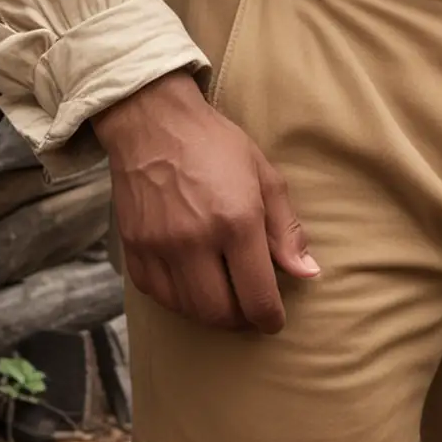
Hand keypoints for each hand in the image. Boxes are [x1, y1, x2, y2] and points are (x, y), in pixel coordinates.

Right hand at [94, 69, 318, 332]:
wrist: (152, 121)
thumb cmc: (215, 143)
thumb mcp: (263, 174)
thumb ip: (286, 229)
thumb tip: (307, 273)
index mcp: (236, 220)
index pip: (257, 297)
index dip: (270, 318)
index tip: (274, 319)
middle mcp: (195, 240)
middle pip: (221, 313)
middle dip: (241, 320)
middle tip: (249, 307)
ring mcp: (160, 248)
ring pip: (189, 310)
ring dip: (211, 313)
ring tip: (224, 295)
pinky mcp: (134, 250)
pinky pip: (159, 296)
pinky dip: (180, 299)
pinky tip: (193, 282)